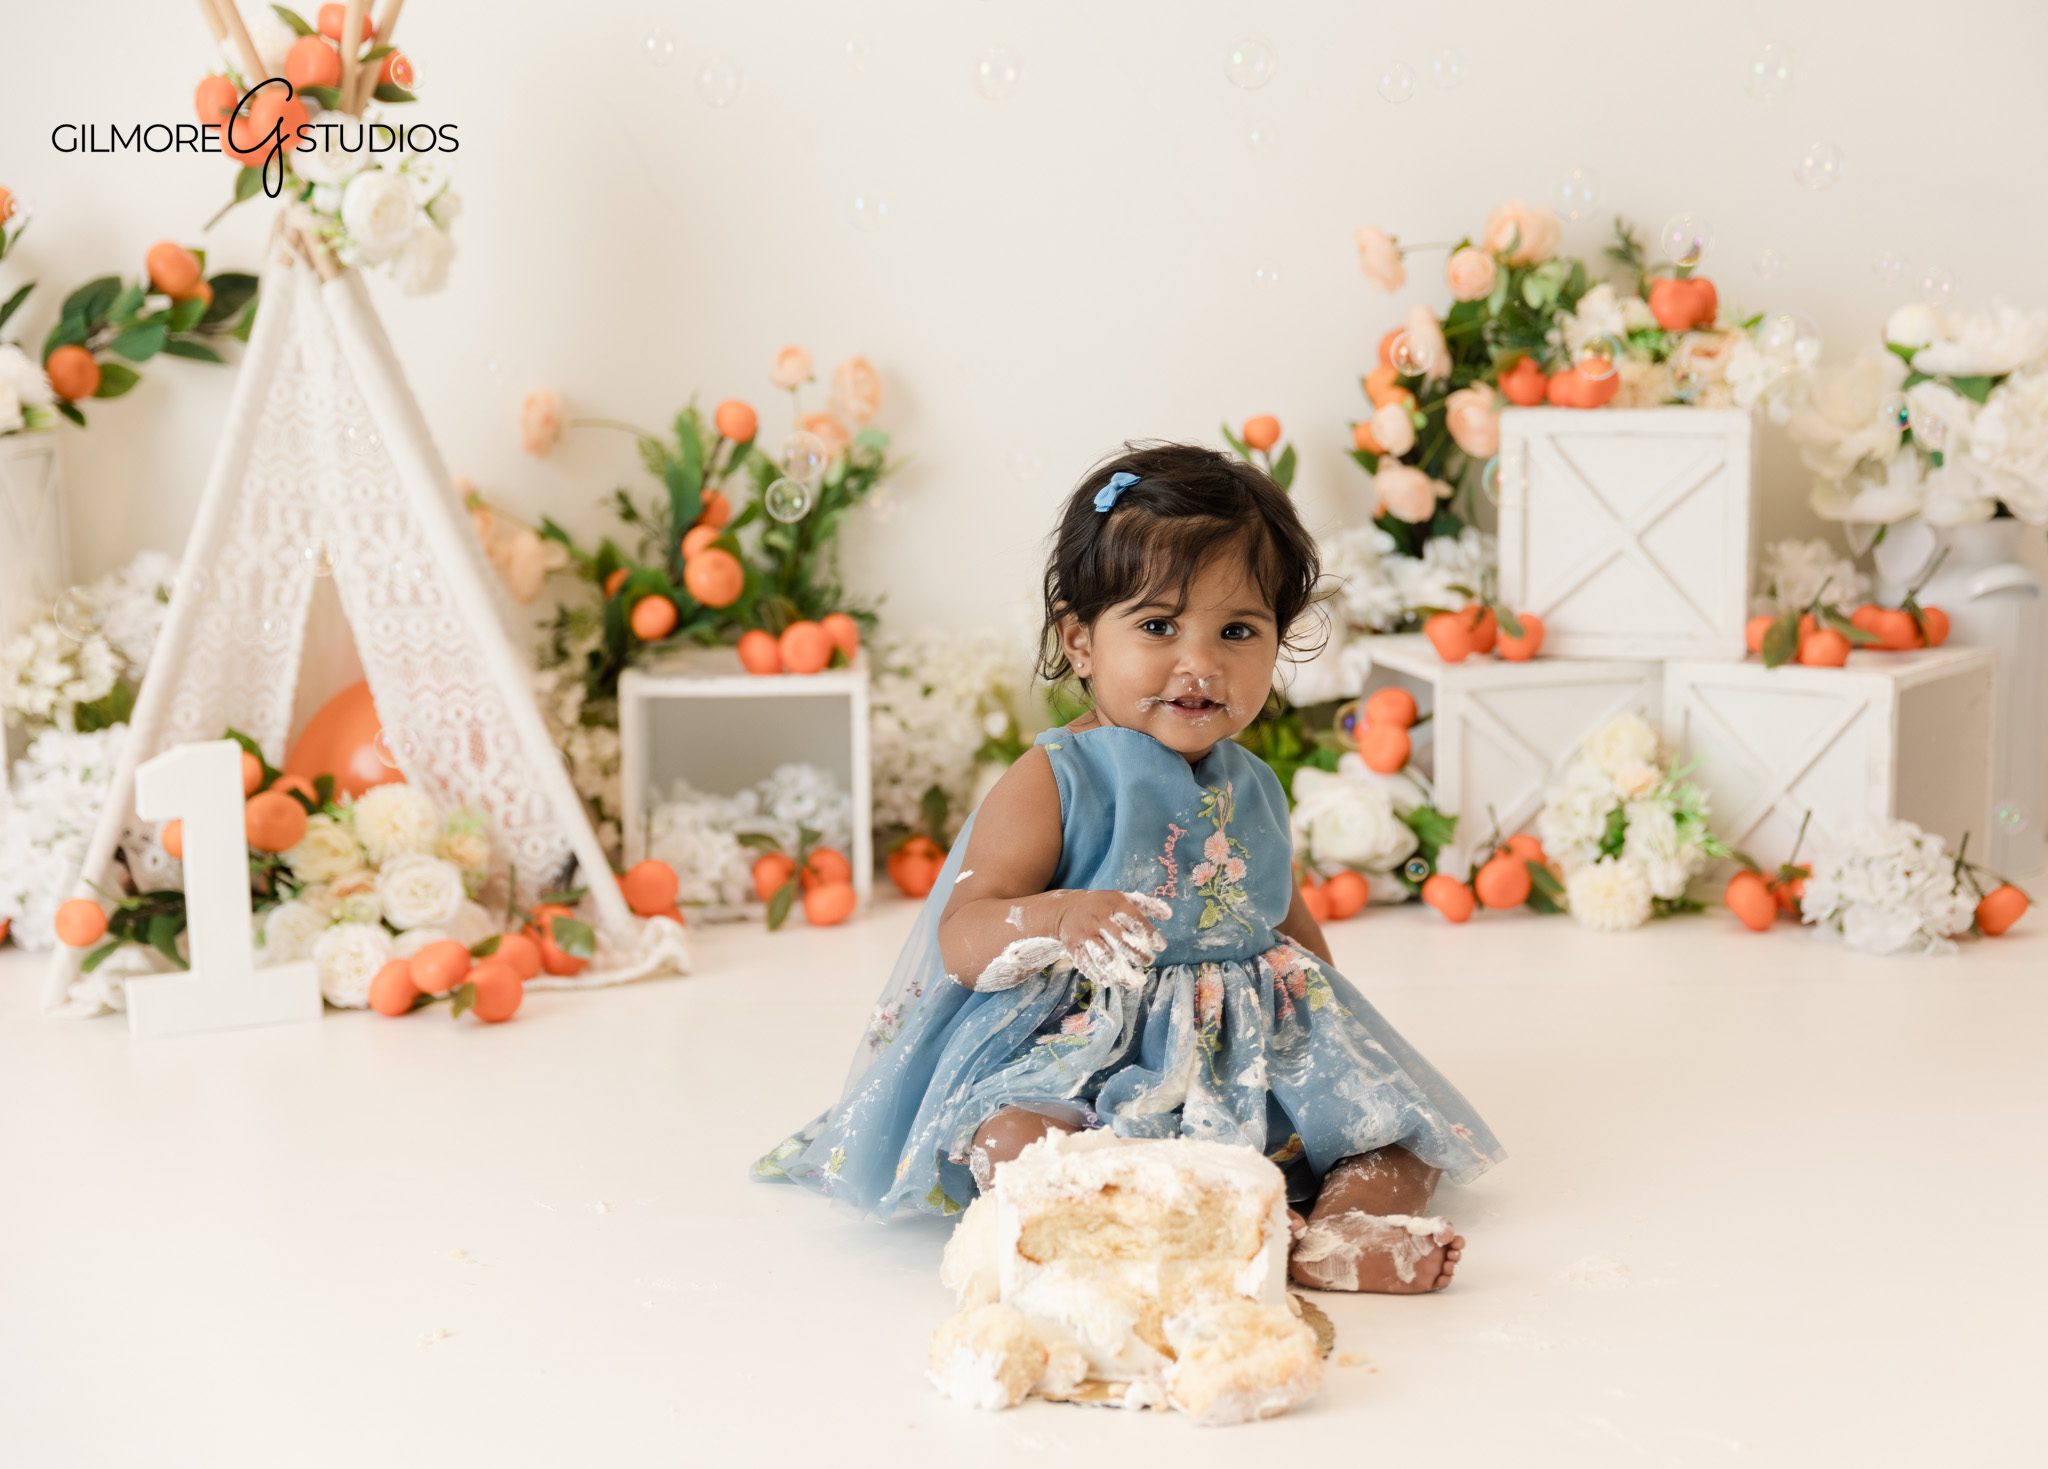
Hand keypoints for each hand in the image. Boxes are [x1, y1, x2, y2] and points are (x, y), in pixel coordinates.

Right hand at [1054, 890, 1171, 991]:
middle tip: (1148, 962)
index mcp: (1114, 904)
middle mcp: (1099, 918)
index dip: (1150, 934)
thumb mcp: (1122, 898)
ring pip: (1104, 957)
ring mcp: (1085, 934)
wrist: (1065, 909)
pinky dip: (1100, 975)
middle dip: (1138, 955)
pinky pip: (1087, 965)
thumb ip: (1146, 904)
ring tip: (1134, 980)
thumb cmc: (1101, 905)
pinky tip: (1112, 981)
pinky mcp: (1074, 947)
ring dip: (1121, 972)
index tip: (1161, 946)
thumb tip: (1169, 914)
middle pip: (1121, 941)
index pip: (1135, 920)